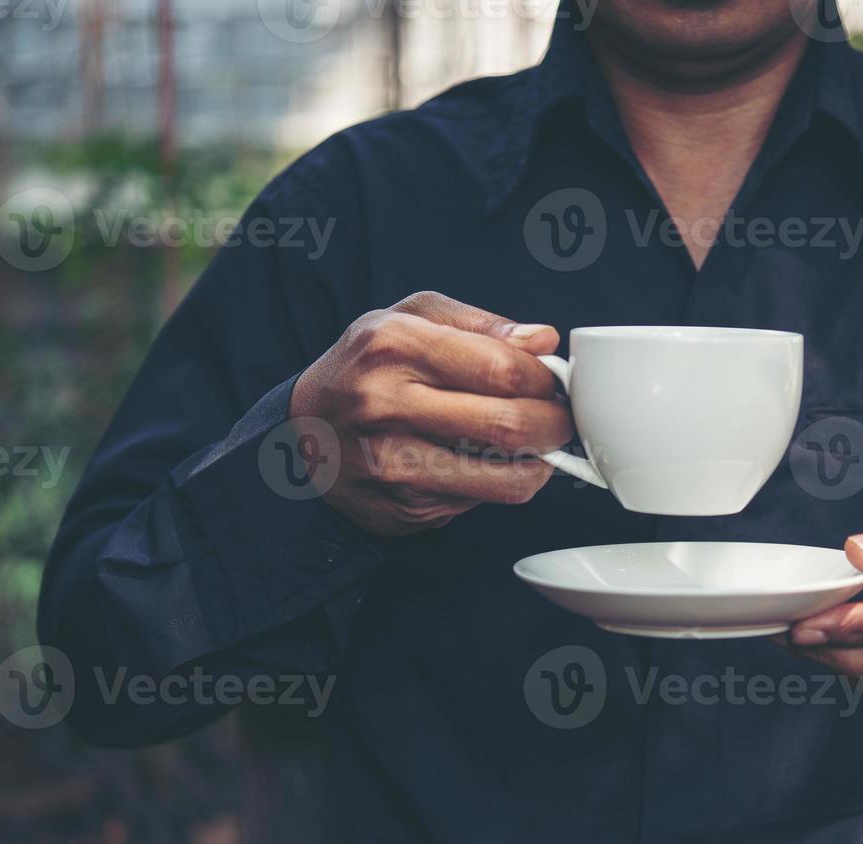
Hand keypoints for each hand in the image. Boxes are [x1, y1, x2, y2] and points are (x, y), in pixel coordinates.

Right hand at [290, 291, 571, 536]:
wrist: (302, 428)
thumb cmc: (368, 365)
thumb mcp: (412, 318)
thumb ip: (482, 325)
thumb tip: (543, 340)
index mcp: (394, 345)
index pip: (502, 368)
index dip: (543, 379)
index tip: (551, 381)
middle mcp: (386, 404)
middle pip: (509, 425)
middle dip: (555, 425)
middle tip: (560, 419)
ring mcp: (392, 463)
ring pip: (505, 478)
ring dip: (540, 465)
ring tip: (537, 447)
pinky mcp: (403, 506)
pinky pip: (481, 503)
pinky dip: (501, 485)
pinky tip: (489, 464)